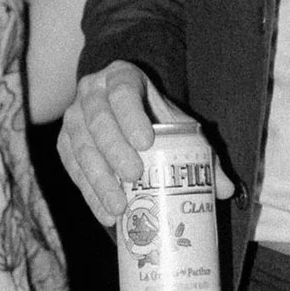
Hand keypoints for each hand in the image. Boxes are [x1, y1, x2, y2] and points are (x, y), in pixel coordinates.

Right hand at [58, 64, 232, 231]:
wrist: (122, 111)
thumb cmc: (155, 118)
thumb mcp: (177, 124)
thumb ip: (201, 151)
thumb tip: (225, 189)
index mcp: (121, 77)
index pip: (123, 91)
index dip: (131, 115)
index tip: (146, 143)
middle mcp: (91, 92)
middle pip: (97, 120)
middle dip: (113, 150)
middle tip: (134, 177)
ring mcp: (73, 116)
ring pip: (80, 146)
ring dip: (98, 179)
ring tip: (118, 207)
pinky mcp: (64, 142)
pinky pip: (71, 166)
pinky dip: (88, 192)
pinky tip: (104, 212)